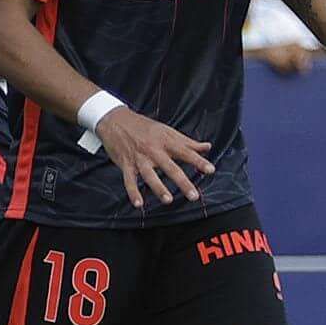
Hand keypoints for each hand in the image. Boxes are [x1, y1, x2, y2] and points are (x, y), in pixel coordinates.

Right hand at [96, 107, 212, 209]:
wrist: (115, 120)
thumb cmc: (144, 126)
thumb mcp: (167, 131)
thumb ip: (187, 142)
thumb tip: (207, 147)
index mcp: (165, 141)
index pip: (185, 152)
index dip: (198, 161)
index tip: (210, 170)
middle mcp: (153, 150)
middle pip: (170, 167)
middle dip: (182, 182)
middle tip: (193, 195)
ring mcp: (139, 158)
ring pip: (150, 175)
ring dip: (159, 188)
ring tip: (168, 200)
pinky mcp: (125, 164)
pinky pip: (129, 180)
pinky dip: (133, 192)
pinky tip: (138, 204)